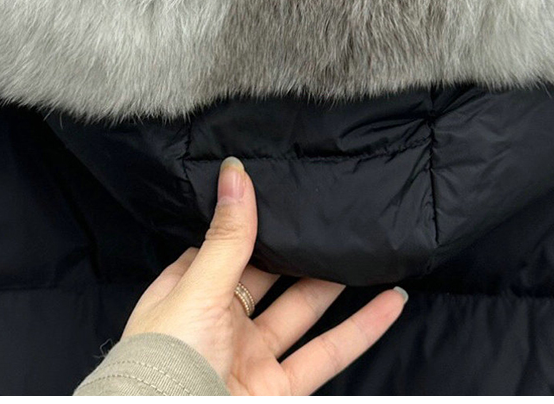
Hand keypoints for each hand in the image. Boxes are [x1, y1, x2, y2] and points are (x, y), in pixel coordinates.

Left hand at [122, 156, 407, 394]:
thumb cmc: (164, 362)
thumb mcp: (196, 289)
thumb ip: (228, 237)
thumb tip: (235, 172)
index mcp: (188, 294)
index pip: (222, 247)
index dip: (249, 222)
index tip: (281, 192)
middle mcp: (220, 323)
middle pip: (268, 276)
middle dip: (298, 249)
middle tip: (330, 215)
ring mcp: (251, 357)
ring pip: (302, 311)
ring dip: (335, 283)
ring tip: (365, 248)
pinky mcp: (279, 389)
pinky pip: (327, 354)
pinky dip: (362, 329)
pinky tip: (390, 302)